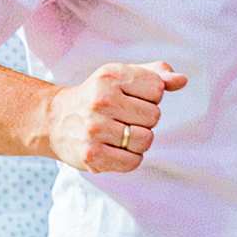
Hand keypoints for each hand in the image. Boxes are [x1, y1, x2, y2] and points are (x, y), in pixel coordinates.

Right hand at [46, 60, 187, 172]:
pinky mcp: (92, 154)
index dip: (150, 96)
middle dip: (144, 120)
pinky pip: (133, 161)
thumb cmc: (96, 96)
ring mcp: (95, 128)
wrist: (54, 120)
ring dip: (138, 141)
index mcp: (111, 76)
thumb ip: (154, 75)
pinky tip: (115, 149)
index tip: (132, 98)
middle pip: (154, 116)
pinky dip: (130, 158)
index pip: (157, 88)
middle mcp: (102, 100)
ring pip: (146, 140)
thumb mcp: (121, 77)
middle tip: (123, 118)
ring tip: (120, 134)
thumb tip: (182, 80)